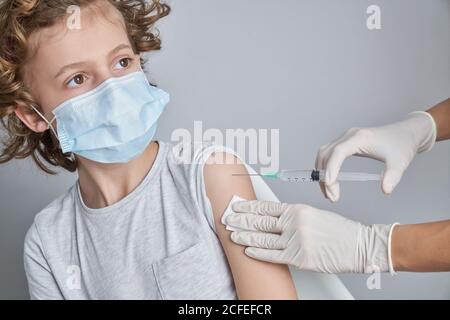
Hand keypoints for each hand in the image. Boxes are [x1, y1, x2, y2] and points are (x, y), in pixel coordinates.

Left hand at [226, 200, 397, 273]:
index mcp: (298, 208)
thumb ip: (292, 216)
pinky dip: (257, 252)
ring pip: (262, 238)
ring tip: (232, 234)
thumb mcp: (314, 214)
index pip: (265, 207)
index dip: (247, 207)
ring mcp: (296, 240)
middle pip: (260, 221)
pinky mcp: (299, 257)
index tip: (236, 206)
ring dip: (244, 236)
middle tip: (226, 219)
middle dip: (240, 220)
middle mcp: (294, 222)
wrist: (359, 244)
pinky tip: (247, 250)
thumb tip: (272, 219)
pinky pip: (272, 255)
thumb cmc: (339, 230)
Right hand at [316, 111, 435, 201]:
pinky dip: (326, 168)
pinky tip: (331, 182)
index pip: (339, 152)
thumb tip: (385, 191)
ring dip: (322, 173)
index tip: (330, 184)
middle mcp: (349, 136)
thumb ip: (392, 177)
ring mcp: (346, 138)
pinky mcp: (346, 142)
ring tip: (328, 193)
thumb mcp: (400, 162)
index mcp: (360, 138)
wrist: (406, 133)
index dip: (331, 168)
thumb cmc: (402, 145)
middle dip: (325, 176)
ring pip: (324, 154)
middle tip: (331, 196)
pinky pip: (329, 154)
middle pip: (326, 154)